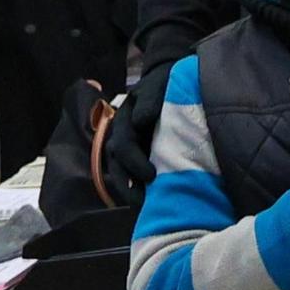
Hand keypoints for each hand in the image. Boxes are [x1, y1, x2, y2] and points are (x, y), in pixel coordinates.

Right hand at [105, 60, 171, 194]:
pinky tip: (151, 202)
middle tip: (142, 204)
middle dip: (128, 186)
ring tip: (144, 209)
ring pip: (122, 173)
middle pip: (118, 165)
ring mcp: (131, 146)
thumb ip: (151, 101)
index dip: (134, 162)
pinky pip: (134, 174)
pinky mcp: (141, 154)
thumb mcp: (159, 85)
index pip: (123, 146)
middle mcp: (123, 135)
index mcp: (124, 120)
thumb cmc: (165, 83)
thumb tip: (140, 121)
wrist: (171, 80)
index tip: (151, 176)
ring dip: (131, 191)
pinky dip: (140, 188)